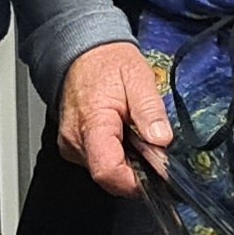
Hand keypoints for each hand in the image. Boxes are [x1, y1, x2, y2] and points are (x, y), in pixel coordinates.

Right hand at [58, 41, 168, 195]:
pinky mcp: (73, 147)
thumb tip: (162, 139)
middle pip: (109, 177)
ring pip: (104, 172)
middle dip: (136, 170)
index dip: (135, 181)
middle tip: (150, 146)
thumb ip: (150, 111)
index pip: (108, 171)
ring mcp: (71, 145)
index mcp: (92, 123)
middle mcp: (75, 140)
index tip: (157, 172)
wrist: (83, 53)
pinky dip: (116, 155)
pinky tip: (122, 136)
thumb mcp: (138, 77)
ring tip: (134, 135)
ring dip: (126, 162)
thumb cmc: (107, 63)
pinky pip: (98, 162)